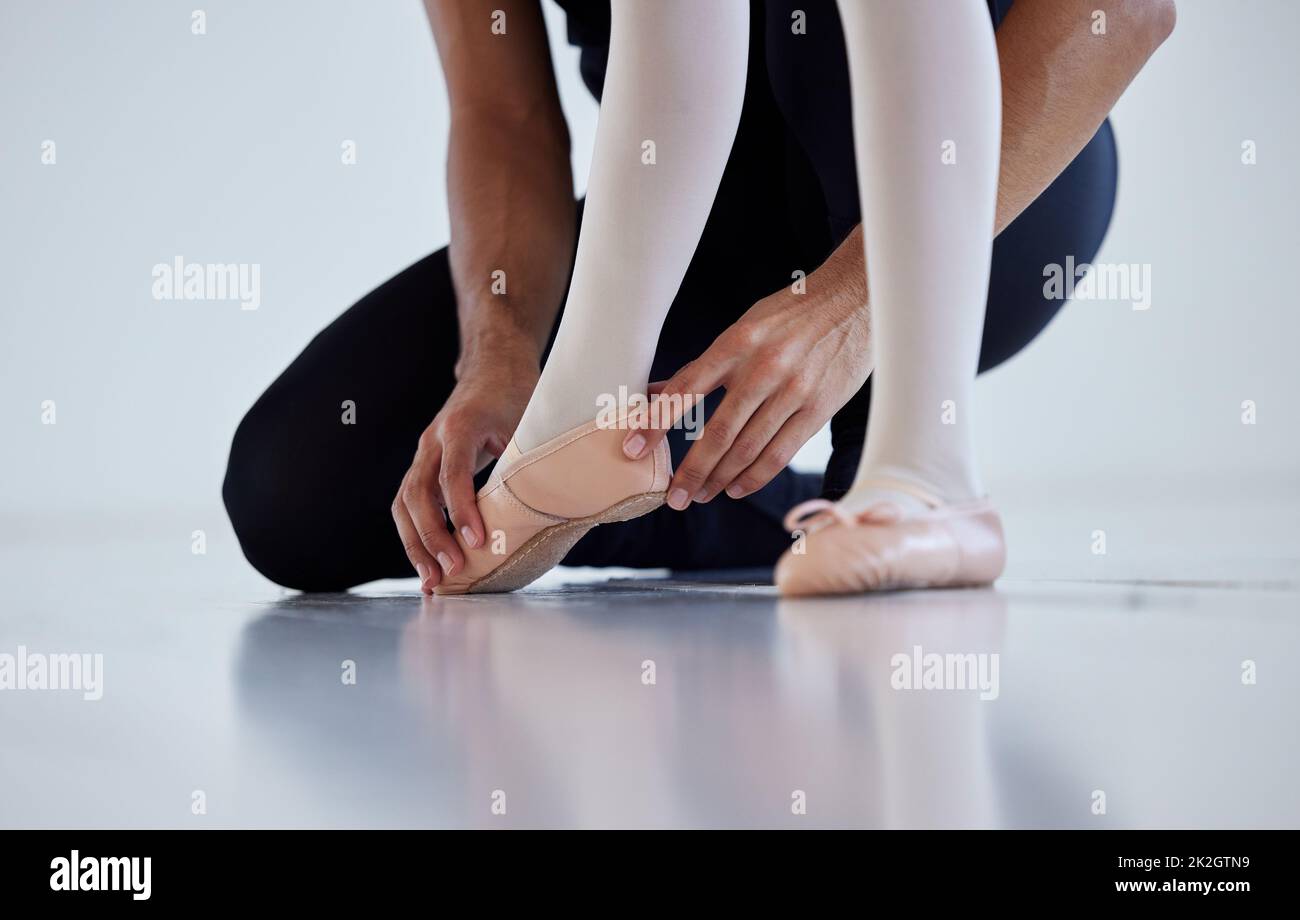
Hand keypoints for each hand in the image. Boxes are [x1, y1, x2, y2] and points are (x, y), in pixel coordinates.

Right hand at [392, 347, 537, 592]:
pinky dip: (414, 534)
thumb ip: (530, 459)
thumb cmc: (517, 393)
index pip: (452, 473)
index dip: (461, 510)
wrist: (493, 365)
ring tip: (431, 581)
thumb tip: (555, 507)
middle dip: (431, 537)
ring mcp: (423, 452)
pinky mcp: (423, 464)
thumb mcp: (529, 420)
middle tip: (452, 571)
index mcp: (461, 426)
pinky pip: (408, 503)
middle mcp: (433, 440)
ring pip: (403, 503)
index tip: (476, 542)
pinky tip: (428, 563)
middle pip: (416, 494)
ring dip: (415, 544)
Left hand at [623, 285, 871, 507]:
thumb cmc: (793, 312)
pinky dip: (755, 476)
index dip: (656, 423)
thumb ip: (704, 365)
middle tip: (674, 496)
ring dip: (720, 479)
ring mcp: (793, 390)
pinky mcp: (819, 408)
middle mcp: (762, 368)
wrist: (855, 299)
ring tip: (702, 495)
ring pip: (748, 449)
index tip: (634, 449)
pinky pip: (781, 452)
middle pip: (717, 432)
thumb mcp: (744, 326)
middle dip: (691, 470)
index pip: (685, 389)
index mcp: (736, 343)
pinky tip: (737, 487)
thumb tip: (655, 392)